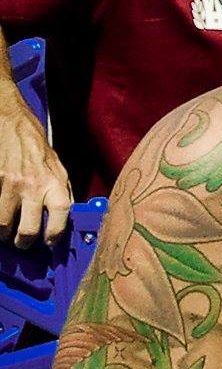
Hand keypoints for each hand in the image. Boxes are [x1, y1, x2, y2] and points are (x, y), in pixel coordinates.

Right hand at [0, 92, 70, 247]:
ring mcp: (9, 185)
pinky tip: (0, 216)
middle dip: (24, 242)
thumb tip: (66, 218)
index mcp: (55, 182)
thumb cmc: (38, 150)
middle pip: (27, 229)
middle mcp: (33, 186)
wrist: (12, 125)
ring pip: (3, 224)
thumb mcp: (59, 169)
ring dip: (4, 232)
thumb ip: (63, 193)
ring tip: (7, 230)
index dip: (55, 235)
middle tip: (22, 243)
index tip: (50, 242)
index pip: (60, 216)